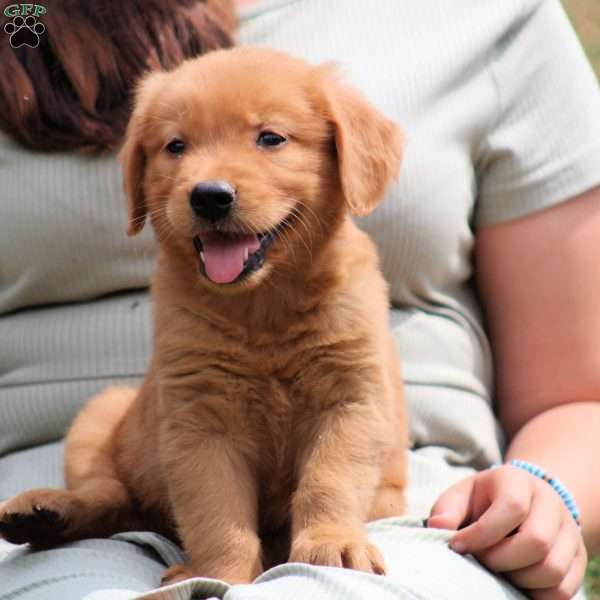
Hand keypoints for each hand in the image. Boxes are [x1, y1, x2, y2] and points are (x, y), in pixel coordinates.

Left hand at [427, 465, 586, 598]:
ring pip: (553, 569)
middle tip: (481, 560)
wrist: (525, 500)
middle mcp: (550, 503)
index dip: (482, 533)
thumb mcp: (463, 495)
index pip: (512, 508)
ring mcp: (569, 532)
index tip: (457, 546)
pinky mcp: (577, 558)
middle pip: (537, 541)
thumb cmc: (485, 500)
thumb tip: (436, 527)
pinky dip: (537, 594)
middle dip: (501, 559)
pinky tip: (516, 582)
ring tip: (498, 571)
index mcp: (519, 481)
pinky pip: (563, 590)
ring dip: (518, 579)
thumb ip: (447, 509)